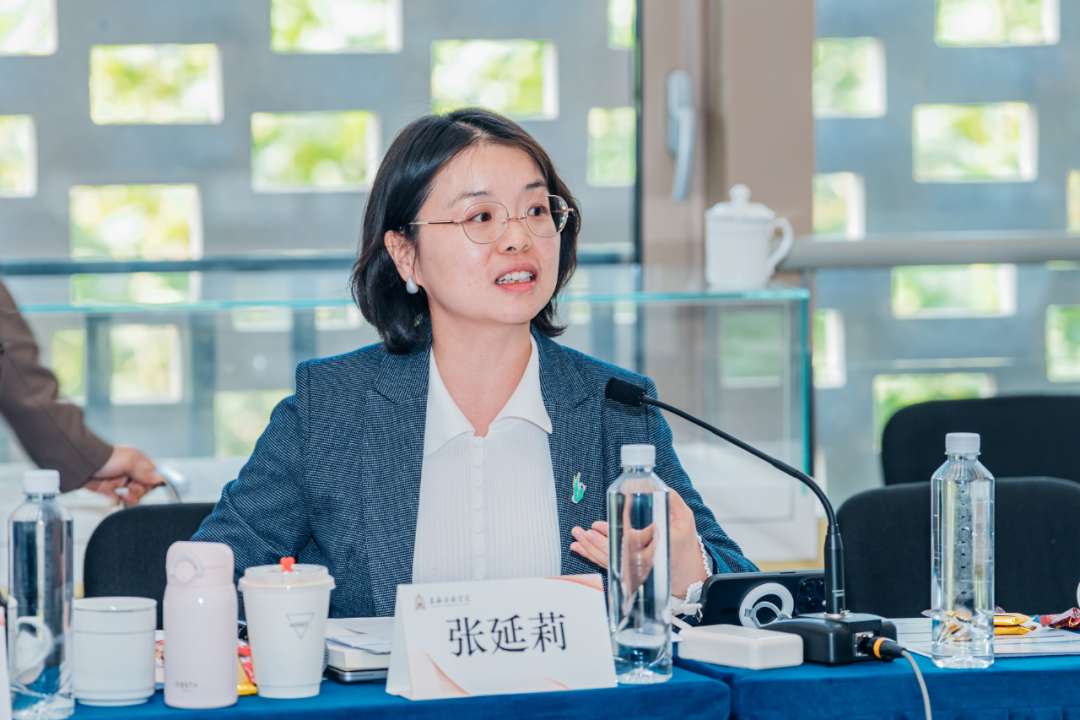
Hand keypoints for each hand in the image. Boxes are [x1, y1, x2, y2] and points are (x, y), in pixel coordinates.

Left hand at [82, 446, 163, 505]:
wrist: (79, 464)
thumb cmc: (102, 457)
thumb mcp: (128, 463)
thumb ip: (144, 473)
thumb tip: (159, 478)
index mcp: (136, 462)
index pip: (151, 475)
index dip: (150, 482)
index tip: (145, 484)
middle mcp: (128, 472)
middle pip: (142, 487)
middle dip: (138, 490)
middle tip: (130, 488)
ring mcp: (117, 481)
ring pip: (131, 495)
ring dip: (129, 497)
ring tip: (123, 495)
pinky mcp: (107, 490)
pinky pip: (116, 500)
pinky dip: (115, 500)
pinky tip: (112, 496)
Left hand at [570, 488, 708, 598]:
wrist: (689, 574)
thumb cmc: (685, 545)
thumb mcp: (685, 520)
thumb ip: (672, 501)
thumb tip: (655, 485)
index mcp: (655, 548)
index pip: (629, 541)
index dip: (611, 533)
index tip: (598, 525)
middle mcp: (642, 561)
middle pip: (614, 553)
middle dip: (595, 543)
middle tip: (582, 533)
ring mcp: (634, 570)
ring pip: (608, 561)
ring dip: (589, 550)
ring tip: (576, 539)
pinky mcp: (628, 573)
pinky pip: (608, 566)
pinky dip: (592, 557)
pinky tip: (579, 549)